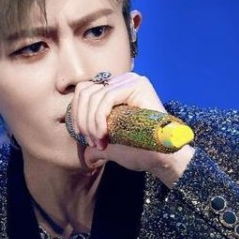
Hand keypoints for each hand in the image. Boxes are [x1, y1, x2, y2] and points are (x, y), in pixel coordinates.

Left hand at [69, 71, 194, 186]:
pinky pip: (106, 99)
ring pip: (94, 97)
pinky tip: (105, 135)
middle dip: (82, 121)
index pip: (84, 92)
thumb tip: (86, 155)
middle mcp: (122, 81)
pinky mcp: (137, 86)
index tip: (83, 138)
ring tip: (100, 143)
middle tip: (92, 142)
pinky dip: (99, 120)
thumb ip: (96, 143)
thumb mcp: (110, 145)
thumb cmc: (139, 151)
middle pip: (85, 92)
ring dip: (91, 124)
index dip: (77, 115)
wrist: (161, 157)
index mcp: (115, 90)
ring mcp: (131, 81)